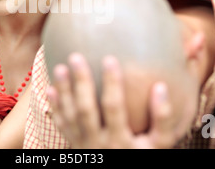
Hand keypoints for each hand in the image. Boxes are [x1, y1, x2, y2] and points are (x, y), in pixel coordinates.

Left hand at [47, 53, 177, 148]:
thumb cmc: (144, 157)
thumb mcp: (160, 145)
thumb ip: (163, 119)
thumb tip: (160, 87)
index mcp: (120, 140)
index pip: (114, 107)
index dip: (112, 83)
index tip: (110, 58)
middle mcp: (98, 144)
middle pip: (85, 109)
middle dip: (81, 82)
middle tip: (76, 57)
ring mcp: (84, 146)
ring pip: (70, 117)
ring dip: (64, 92)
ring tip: (60, 68)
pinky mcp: (75, 147)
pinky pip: (62, 127)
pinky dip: (55, 108)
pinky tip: (51, 89)